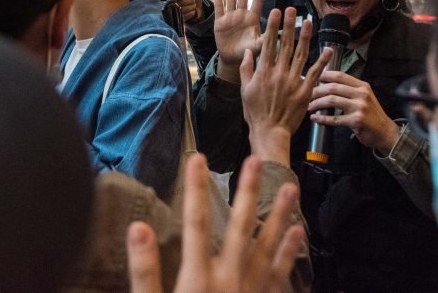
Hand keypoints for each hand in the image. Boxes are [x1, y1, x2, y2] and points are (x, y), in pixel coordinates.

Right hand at [126, 154, 304, 292]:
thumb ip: (145, 271)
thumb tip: (138, 227)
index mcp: (198, 279)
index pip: (195, 222)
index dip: (195, 188)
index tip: (197, 157)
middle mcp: (230, 280)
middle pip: (239, 226)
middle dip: (246, 190)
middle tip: (254, 159)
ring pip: (269, 246)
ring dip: (280, 216)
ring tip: (291, 188)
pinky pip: (281, 275)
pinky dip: (291, 254)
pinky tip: (299, 236)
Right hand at [169, 0, 205, 23]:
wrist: (199, 7)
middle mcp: (173, 3)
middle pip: (179, 3)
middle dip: (189, 1)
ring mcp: (176, 12)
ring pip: (183, 10)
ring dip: (191, 7)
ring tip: (193, 5)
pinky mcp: (179, 19)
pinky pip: (185, 16)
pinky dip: (191, 13)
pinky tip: (192, 11)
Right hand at [213, 0, 267, 82]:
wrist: (233, 59)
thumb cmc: (248, 51)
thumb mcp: (259, 46)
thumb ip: (266, 39)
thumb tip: (280, 33)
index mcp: (253, 18)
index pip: (258, 0)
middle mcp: (242, 14)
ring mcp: (230, 17)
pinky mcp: (220, 22)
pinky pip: (219, 7)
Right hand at [240, 7, 330, 165]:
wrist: (270, 131)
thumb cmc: (255, 112)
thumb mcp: (245, 90)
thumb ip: (246, 70)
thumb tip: (248, 53)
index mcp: (264, 72)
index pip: (268, 44)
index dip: (273, 26)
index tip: (276, 12)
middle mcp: (279, 73)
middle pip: (285, 44)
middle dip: (289, 25)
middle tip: (292, 10)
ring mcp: (293, 81)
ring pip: (300, 54)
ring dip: (305, 37)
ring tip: (309, 22)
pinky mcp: (305, 91)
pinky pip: (315, 73)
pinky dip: (323, 60)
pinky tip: (328, 49)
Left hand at [307, 70, 399, 153]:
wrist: (385, 132)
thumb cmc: (371, 115)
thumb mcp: (364, 97)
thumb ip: (350, 90)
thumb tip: (327, 85)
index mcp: (362, 86)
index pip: (340, 75)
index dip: (324, 75)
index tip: (313, 78)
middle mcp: (361, 94)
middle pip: (333, 87)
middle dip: (317, 90)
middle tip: (307, 94)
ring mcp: (360, 107)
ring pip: (332, 100)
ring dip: (317, 103)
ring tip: (309, 106)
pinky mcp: (357, 121)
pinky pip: (335, 119)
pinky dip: (322, 119)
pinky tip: (315, 119)